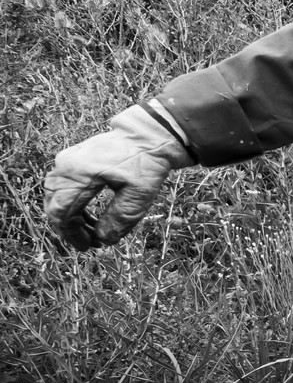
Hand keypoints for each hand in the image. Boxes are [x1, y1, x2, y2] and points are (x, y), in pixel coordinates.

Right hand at [44, 105, 192, 250]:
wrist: (148, 135)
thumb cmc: (146, 163)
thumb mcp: (138, 195)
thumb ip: (119, 219)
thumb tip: (102, 240)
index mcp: (79, 174)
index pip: (62, 212)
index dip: (71, 234)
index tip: (86, 247)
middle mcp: (66, 165)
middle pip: (54, 204)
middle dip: (69, 227)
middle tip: (89, 242)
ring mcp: (67, 160)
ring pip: (56, 196)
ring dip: (71, 216)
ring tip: (92, 231)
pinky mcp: (73, 160)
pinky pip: (63, 186)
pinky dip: (72, 203)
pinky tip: (88, 216)